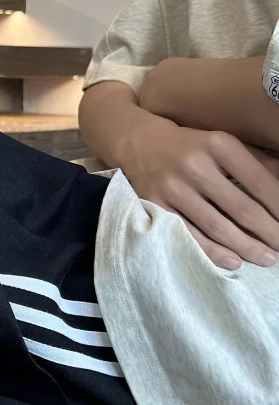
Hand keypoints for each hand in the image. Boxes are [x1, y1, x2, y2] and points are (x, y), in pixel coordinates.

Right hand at [120, 117, 278, 268]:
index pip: (259, 182)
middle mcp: (195, 166)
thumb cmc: (188, 146)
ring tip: (267, 258)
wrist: (138, 143)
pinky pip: (189, 234)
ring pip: (217, 226)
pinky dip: (213, 251)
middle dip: (269, 232)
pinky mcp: (156, 205)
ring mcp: (173, 188)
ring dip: (247, 246)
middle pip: (242, 208)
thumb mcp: (220, 143)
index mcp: (218, 145)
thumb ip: (252, 163)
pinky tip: (234, 261)